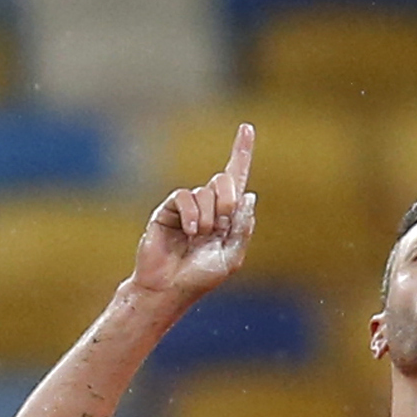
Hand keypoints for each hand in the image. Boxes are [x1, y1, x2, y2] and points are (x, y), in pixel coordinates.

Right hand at [132, 122, 255, 301]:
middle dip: (228, 198)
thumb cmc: (200, 277)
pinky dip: (192, 214)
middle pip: (224, 181)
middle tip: (222, 221)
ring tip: (198, 237)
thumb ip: (242, 228)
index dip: (241, 153)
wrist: (168, 289)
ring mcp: (188, 208)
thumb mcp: (231, 256)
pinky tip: (189, 231)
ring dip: (208, 216)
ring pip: (205, 192)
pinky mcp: (168, 210)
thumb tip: (249, 196)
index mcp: (227, 217)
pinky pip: (185, 197)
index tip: (247, 127)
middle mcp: (208, 208)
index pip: (236, 179)